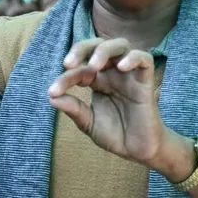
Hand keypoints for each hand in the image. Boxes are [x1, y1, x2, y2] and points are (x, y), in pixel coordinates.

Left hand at [47, 38, 166, 164]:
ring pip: (121, 45)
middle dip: (81, 49)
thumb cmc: (116, 135)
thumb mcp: (89, 123)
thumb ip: (74, 109)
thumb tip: (52, 98)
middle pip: (99, 45)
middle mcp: (113, 73)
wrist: (139, 152)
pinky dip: (133, 58)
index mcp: (98, 81)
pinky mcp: (146, 82)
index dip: (65, 77)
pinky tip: (121, 68)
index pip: (80, 68)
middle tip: (68, 64)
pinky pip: (145, 59)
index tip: (53, 92)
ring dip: (104, 50)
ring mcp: (130, 75)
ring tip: (93, 66)